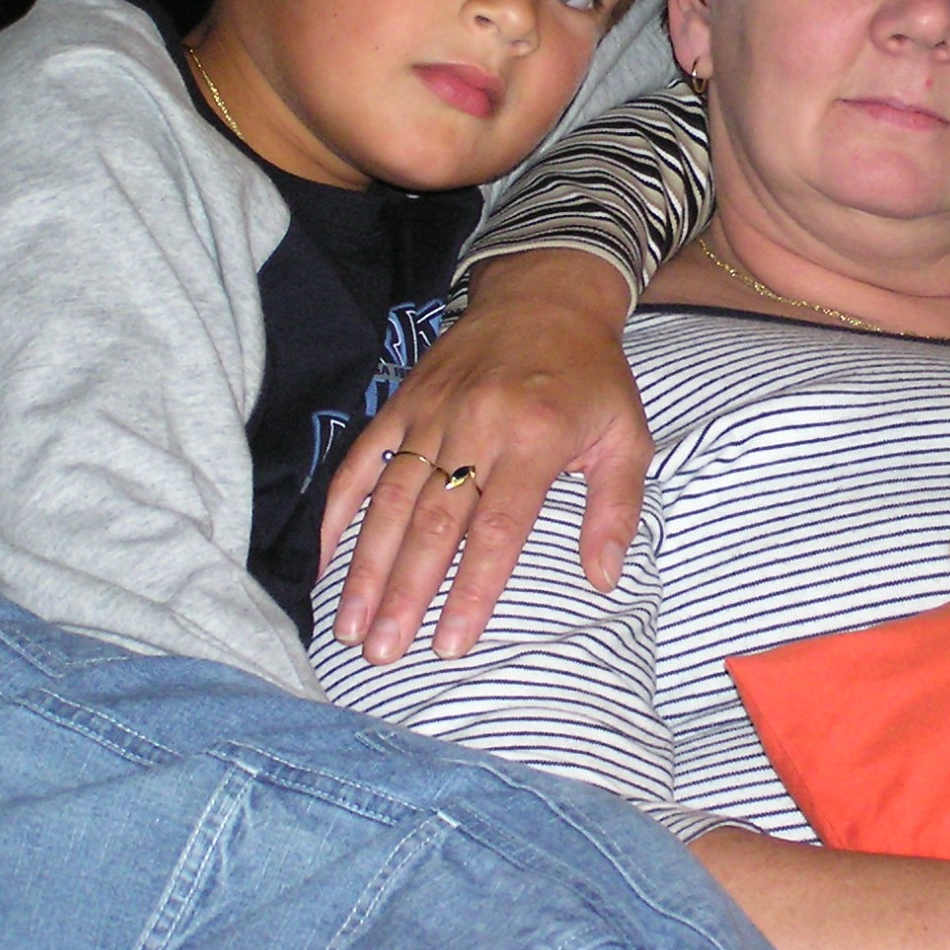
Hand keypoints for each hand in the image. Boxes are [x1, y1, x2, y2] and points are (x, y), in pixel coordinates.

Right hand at [320, 248, 646, 662]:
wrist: (546, 296)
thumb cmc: (592, 377)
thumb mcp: (627, 436)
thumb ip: (615, 509)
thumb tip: (603, 580)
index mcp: (535, 438)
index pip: (497, 528)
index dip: (471, 589)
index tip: (450, 645)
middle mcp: (476, 425)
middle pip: (432, 522)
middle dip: (405, 594)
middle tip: (382, 653)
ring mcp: (431, 413)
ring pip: (390, 499)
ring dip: (366, 566)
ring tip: (352, 625)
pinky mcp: (402, 403)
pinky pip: (362, 461)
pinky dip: (337, 510)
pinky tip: (323, 559)